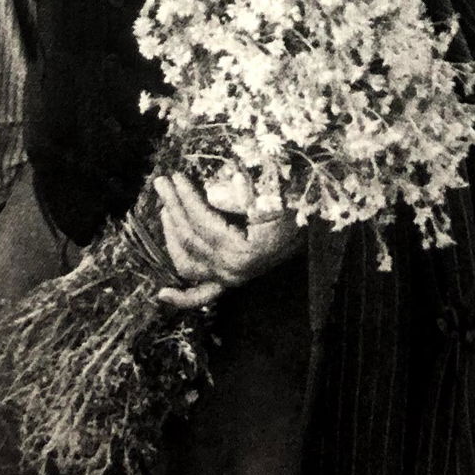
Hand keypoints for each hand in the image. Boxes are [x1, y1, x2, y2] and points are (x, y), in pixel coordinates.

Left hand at [152, 172, 303, 310]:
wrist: (312, 220)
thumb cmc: (294, 205)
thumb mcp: (272, 196)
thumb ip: (240, 196)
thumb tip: (210, 193)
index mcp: (243, 252)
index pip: (203, 223)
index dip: (187, 199)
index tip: (176, 177)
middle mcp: (234, 271)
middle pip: (191, 240)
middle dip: (174, 209)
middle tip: (162, 183)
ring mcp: (231, 279)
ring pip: (188, 264)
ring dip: (171, 236)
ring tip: (165, 208)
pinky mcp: (231, 280)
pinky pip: (203, 295)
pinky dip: (182, 298)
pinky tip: (162, 295)